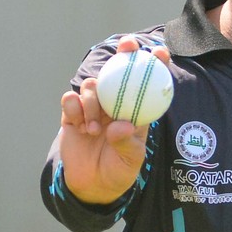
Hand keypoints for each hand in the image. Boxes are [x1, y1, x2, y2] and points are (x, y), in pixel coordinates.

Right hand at [58, 36, 170, 204]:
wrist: (92, 185)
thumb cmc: (118, 171)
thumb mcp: (130, 161)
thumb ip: (126, 142)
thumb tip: (121, 125)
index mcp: (136, 112)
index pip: (147, 84)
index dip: (155, 65)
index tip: (161, 52)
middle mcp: (115, 105)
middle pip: (119, 72)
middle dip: (124, 53)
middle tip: (128, 46)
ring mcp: (93, 108)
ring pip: (92, 86)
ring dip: (93, 101)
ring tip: (95, 129)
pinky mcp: (72, 115)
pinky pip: (71, 100)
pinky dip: (74, 107)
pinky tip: (80, 124)